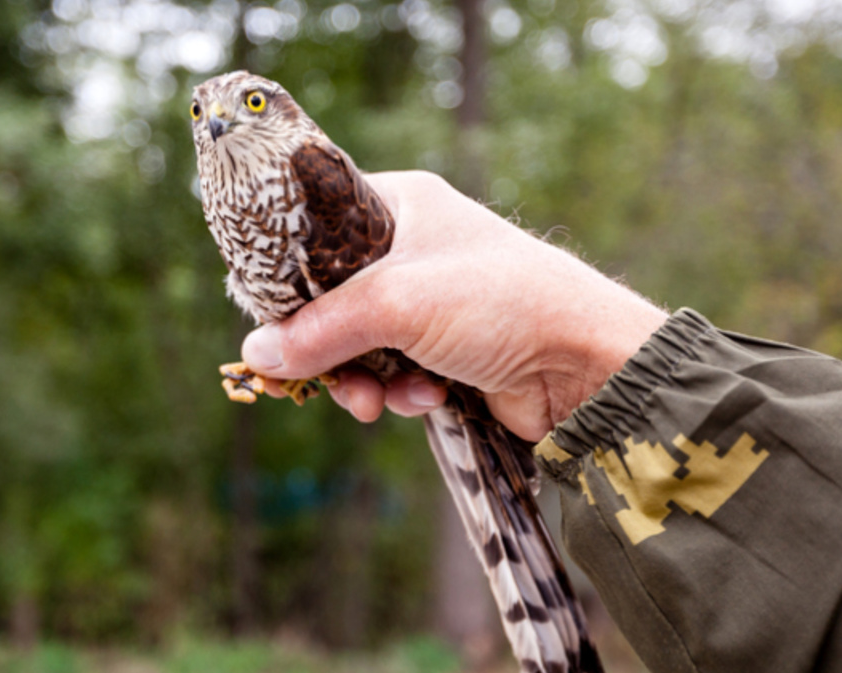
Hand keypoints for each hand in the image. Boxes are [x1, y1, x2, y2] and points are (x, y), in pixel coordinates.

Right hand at [242, 171, 666, 440]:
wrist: (585, 361)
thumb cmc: (499, 301)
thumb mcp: (398, 304)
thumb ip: (322, 328)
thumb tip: (257, 354)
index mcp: (399, 205)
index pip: (314, 231)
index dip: (285, 276)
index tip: (265, 317)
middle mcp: (411, 247)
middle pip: (331, 297)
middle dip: (323, 346)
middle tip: (306, 378)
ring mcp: (430, 300)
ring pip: (359, 343)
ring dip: (361, 379)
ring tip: (372, 403)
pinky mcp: (446, 348)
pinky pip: (394, 371)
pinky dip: (399, 392)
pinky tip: (424, 401)